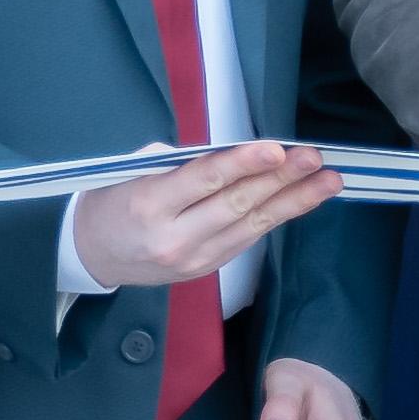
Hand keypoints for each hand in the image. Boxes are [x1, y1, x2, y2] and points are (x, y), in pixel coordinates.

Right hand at [73, 142, 339, 289]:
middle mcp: (175, 238)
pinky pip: (248, 238)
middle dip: (281, 180)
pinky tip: (301, 199)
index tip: (275, 148)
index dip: (242, 164)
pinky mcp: (208, 270)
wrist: (91, 255)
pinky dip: (276, 217)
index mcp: (149, 205)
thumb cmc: (111, 201)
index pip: (204, 180)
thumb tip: (232, 154)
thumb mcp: (131, 171)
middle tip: (314, 159)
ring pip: (252, 225)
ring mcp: (195, 259)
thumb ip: (180, 162)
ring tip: (327, 181)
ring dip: (294, 201)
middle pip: (237, 204)